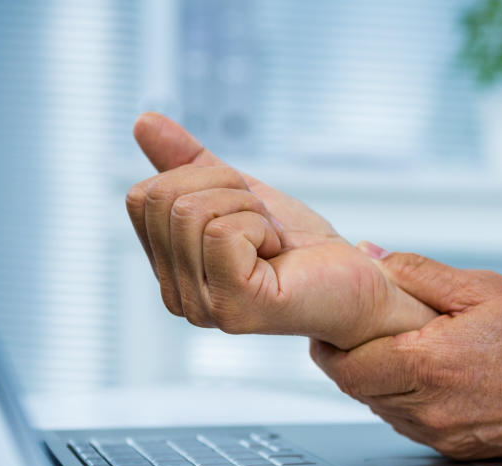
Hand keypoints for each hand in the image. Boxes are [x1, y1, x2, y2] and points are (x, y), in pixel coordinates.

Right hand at [125, 112, 436, 348]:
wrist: (358, 283)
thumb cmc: (303, 246)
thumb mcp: (240, 192)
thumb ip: (190, 163)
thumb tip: (142, 121)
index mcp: (169, 271)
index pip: (142, 197)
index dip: (200, 182)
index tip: (245, 210)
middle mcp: (174, 297)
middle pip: (164, 199)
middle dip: (226, 190)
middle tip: (265, 225)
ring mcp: (200, 308)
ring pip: (192, 212)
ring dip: (249, 210)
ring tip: (273, 242)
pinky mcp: (232, 308)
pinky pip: (224, 231)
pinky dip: (262, 228)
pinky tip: (280, 256)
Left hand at [311, 250, 501, 459]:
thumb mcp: (484, 287)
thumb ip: (418, 272)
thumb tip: (372, 256)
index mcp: (427, 365)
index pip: (344, 366)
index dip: (329, 344)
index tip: (333, 327)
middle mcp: (429, 409)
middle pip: (357, 389)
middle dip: (350, 360)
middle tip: (364, 332)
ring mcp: (443, 434)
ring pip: (382, 409)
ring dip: (380, 380)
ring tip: (406, 348)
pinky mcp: (459, 448)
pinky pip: (413, 424)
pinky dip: (409, 400)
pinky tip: (435, 375)